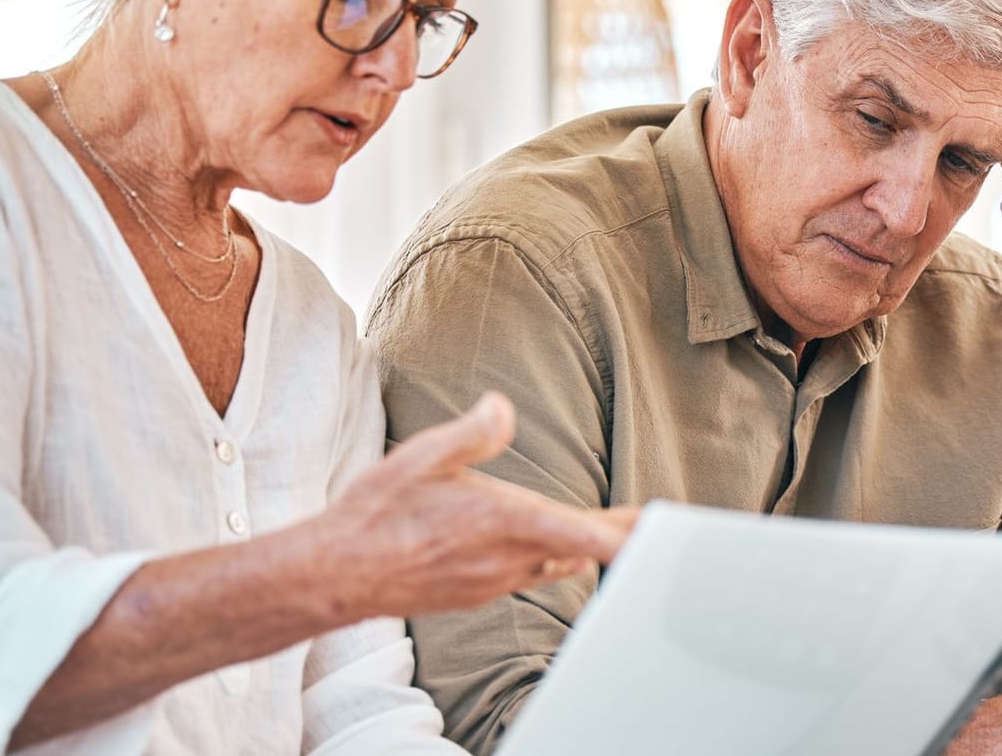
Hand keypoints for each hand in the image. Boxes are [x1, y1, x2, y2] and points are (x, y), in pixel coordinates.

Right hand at [314, 392, 637, 618]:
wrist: (337, 574)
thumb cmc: (376, 512)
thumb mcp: (422, 456)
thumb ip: (473, 433)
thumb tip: (502, 407)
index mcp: (504, 520)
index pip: (583, 536)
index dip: (629, 537)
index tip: (664, 532)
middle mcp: (508, 558)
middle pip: (583, 550)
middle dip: (621, 536)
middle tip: (659, 525)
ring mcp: (494, 582)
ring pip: (556, 564)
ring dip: (583, 547)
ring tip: (617, 533)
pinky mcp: (478, 594)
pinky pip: (527, 575)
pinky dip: (548, 559)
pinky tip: (554, 553)